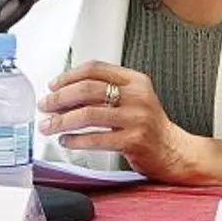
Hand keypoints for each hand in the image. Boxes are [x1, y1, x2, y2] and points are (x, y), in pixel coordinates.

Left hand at [39, 61, 221, 184]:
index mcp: (135, 80)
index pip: (95, 68)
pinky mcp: (134, 140)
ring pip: (89, 114)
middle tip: (46, 106)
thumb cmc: (150, 127)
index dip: (69, 76)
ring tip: (49, 126)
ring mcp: (136, 118)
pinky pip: (97, 138)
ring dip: (62, 121)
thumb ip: (108, 91)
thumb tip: (66, 93)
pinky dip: (76, 140)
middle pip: (88, 89)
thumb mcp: (134, 99)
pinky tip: (66, 141)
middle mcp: (137, 96)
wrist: (176, 151)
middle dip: (60, 98)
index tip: (53, 85)